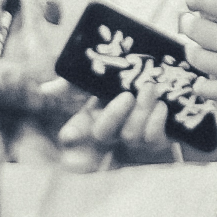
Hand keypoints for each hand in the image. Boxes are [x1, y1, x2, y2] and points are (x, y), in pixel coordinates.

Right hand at [55, 83, 173, 169]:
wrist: (171, 77)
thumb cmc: (133, 77)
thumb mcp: (103, 75)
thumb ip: (76, 80)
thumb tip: (46, 90)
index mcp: (95, 113)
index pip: (75, 128)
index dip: (72, 132)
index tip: (69, 135)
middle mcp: (111, 130)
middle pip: (103, 133)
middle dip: (113, 115)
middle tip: (127, 95)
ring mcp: (133, 139)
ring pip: (130, 135)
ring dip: (140, 111)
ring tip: (150, 89)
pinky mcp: (156, 142)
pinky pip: (153, 140)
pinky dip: (157, 122)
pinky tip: (162, 107)